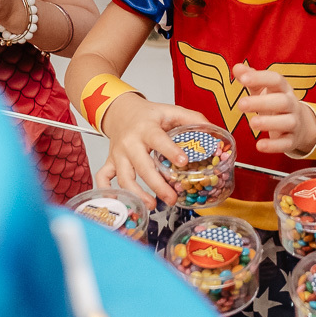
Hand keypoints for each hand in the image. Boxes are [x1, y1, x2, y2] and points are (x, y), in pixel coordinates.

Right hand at [92, 94, 209, 209]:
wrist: (120, 111)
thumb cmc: (147, 115)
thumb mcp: (170, 111)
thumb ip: (192, 118)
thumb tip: (212, 129)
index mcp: (146, 128)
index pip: (158, 140)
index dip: (170, 151)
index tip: (183, 162)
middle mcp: (130, 143)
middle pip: (142, 166)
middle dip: (157, 184)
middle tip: (172, 197)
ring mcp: (118, 154)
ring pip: (124, 177)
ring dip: (137, 193)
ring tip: (153, 205)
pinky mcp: (110, 162)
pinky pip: (103, 178)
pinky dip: (107, 191)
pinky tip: (121, 202)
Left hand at [233, 63, 315, 154]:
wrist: (300, 125)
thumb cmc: (276, 104)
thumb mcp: (264, 90)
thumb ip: (251, 79)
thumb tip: (237, 67)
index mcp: (283, 89)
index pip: (276, 80)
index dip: (261, 78)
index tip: (244, 79)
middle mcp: (291, 104)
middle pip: (282, 101)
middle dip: (262, 102)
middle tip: (241, 104)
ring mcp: (294, 123)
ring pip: (287, 122)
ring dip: (269, 123)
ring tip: (252, 123)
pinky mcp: (292, 140)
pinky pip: (286, 143)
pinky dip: (273, 146)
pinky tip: (260, 145)